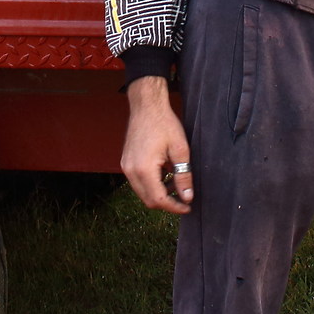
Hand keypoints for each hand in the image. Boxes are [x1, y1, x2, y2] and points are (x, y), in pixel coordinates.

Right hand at [121, 75, 192, 213]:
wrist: (146, 106)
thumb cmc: (164, 123)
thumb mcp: (180, 149)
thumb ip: (184, 176)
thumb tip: (187, 197)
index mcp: (144, 169)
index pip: (159, 200)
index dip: (174, 207)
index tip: (187, 207)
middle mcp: (131, 171)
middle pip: (148, 200)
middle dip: (167, 203)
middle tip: (184, 199)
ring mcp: (126, 166)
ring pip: (142, 192)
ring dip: (159, 194)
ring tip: (176, 185)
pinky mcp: (126, 162)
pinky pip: (138, 182)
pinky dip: (151, 185)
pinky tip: (165, 174)